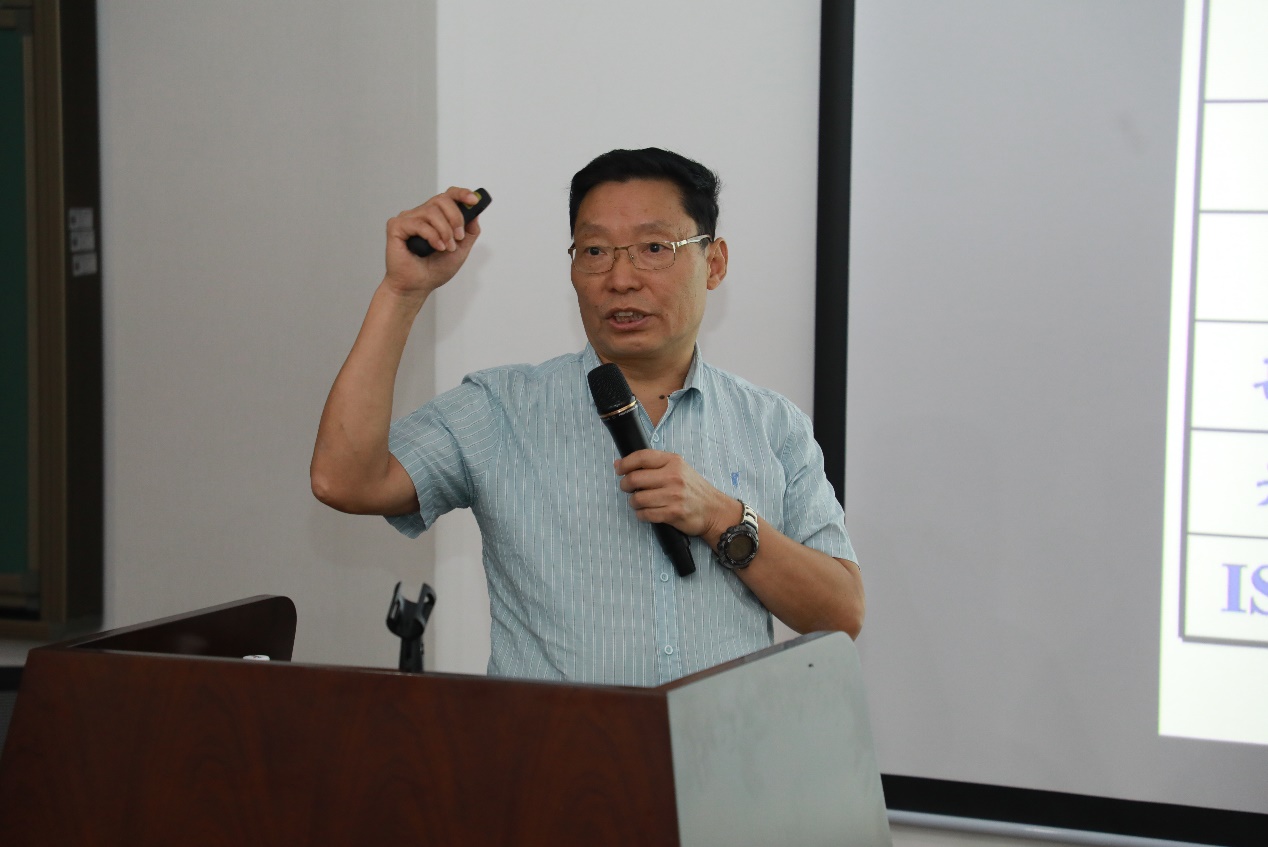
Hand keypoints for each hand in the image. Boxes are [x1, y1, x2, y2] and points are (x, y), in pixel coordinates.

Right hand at [383, 187, 482, 298]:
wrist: (417, 286)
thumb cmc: (434, 270)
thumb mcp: (461, 250)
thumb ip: (469, 231)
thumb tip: (475, 212)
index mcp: (435, 217)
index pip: (448, 196)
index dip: (462, 194)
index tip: (474, 200)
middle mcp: (421, 214)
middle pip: (441, 199)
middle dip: (455, 217)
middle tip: (458, 238)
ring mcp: (408, 219)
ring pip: (431, 211)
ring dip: (445, 231)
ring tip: (446, 248)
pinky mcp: (396, 226)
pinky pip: (418, 223)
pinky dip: (431, 235)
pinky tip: (436, 247)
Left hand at [615, 450, 739, 540]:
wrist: (714, 510)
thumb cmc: (693, 489)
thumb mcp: (679, 468)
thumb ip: (654, 465)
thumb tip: (621, 464)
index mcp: (673, 462)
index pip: (642, 457)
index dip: (625, 462)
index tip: (619, 468)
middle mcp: (673, 477)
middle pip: (635, 479)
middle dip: (625, 485)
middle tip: (627, 488)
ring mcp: (673, 496)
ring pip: (637, 499)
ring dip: (633, 502)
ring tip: (639, 502)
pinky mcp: (672, 513)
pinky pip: (645, 514)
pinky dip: (641, 514)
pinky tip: (646, 512)